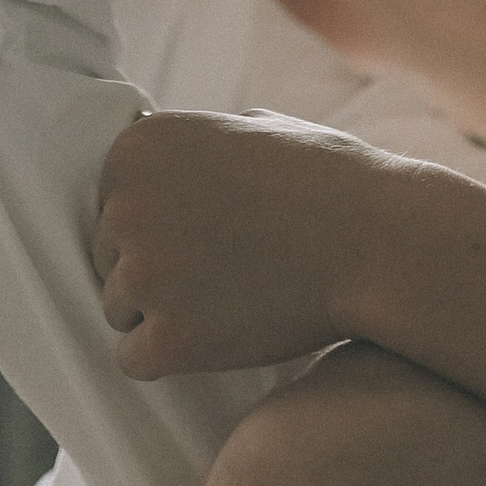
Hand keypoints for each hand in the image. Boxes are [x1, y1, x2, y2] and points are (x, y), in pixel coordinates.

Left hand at [95, 106, 386, 374]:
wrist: (376, 241)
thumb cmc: (326, 180)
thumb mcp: (249, 127)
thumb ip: (191, 148)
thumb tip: (159, 166)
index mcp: (136, 147)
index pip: (112, 204)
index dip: (161, 225)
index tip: (211, 232)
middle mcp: (124, 205)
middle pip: (108, 257)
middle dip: (157, 270)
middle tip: (226, 271)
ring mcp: (142, 274)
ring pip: (119, 309)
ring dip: (164, 313)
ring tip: (230, 299)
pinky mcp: (166, 336)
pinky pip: (133, 358)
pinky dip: (170, 358)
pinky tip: (217, 338)